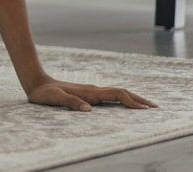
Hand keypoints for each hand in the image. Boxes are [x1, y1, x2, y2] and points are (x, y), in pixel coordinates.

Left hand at [26, 76, 157, 111]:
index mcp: (90, 92)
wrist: (36, 82)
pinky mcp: (88, 93)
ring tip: (146, 107)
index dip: (132, 102)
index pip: (117, 95)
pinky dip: (122, 99)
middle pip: (122, 92)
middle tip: (156, 108)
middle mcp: (94, 90)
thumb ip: (69, 103)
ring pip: (117, 93)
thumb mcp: (54, 99)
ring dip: (133, 99)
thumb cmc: (44, 93)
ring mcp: (92, 91)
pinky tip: (124, 105)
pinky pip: (110, 96)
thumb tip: (88, 109)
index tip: (146, 110)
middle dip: (139, 100)